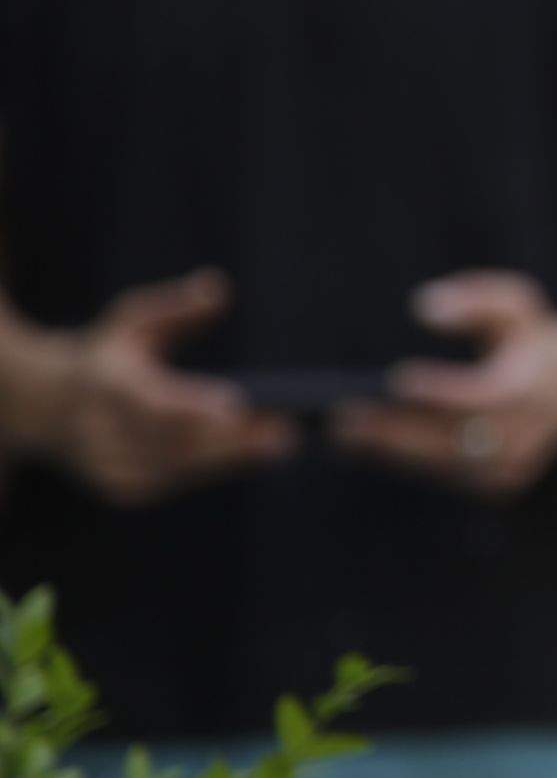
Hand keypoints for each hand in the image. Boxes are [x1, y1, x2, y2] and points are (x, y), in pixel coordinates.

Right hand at [25, 270, 290, 501]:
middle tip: (286, 430)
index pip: (151, 403)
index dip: (192, 408)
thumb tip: (218, 288)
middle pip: (175, 443)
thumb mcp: (132, 318)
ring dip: (232, 457)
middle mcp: (101, 431)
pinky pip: (176, 480)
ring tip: (283, 441)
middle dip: (233, 439)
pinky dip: (214, 467)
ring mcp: (108, 465)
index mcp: (104, 384)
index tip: (236, 406)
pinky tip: (254, 454)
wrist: (49, 405)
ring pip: (179, 467)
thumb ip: (177, 306)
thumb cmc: (109, 351)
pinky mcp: (122, 489)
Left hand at [332, 273, 556, 496]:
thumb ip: (473, 299)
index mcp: (527, 387)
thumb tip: (422, 306)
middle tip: (343, 419)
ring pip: (441, 463)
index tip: (396, 380)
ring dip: (390, 450)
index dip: (439, 390)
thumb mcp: (518, 303)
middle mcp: (523, 433)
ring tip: (343, 433)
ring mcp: (514, 465)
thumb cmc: (537, 338)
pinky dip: (410, 460)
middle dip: (391, 431)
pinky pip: (446, 473)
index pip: (479, 394)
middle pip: (447, 439)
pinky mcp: (502, 484)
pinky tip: (371, 445)